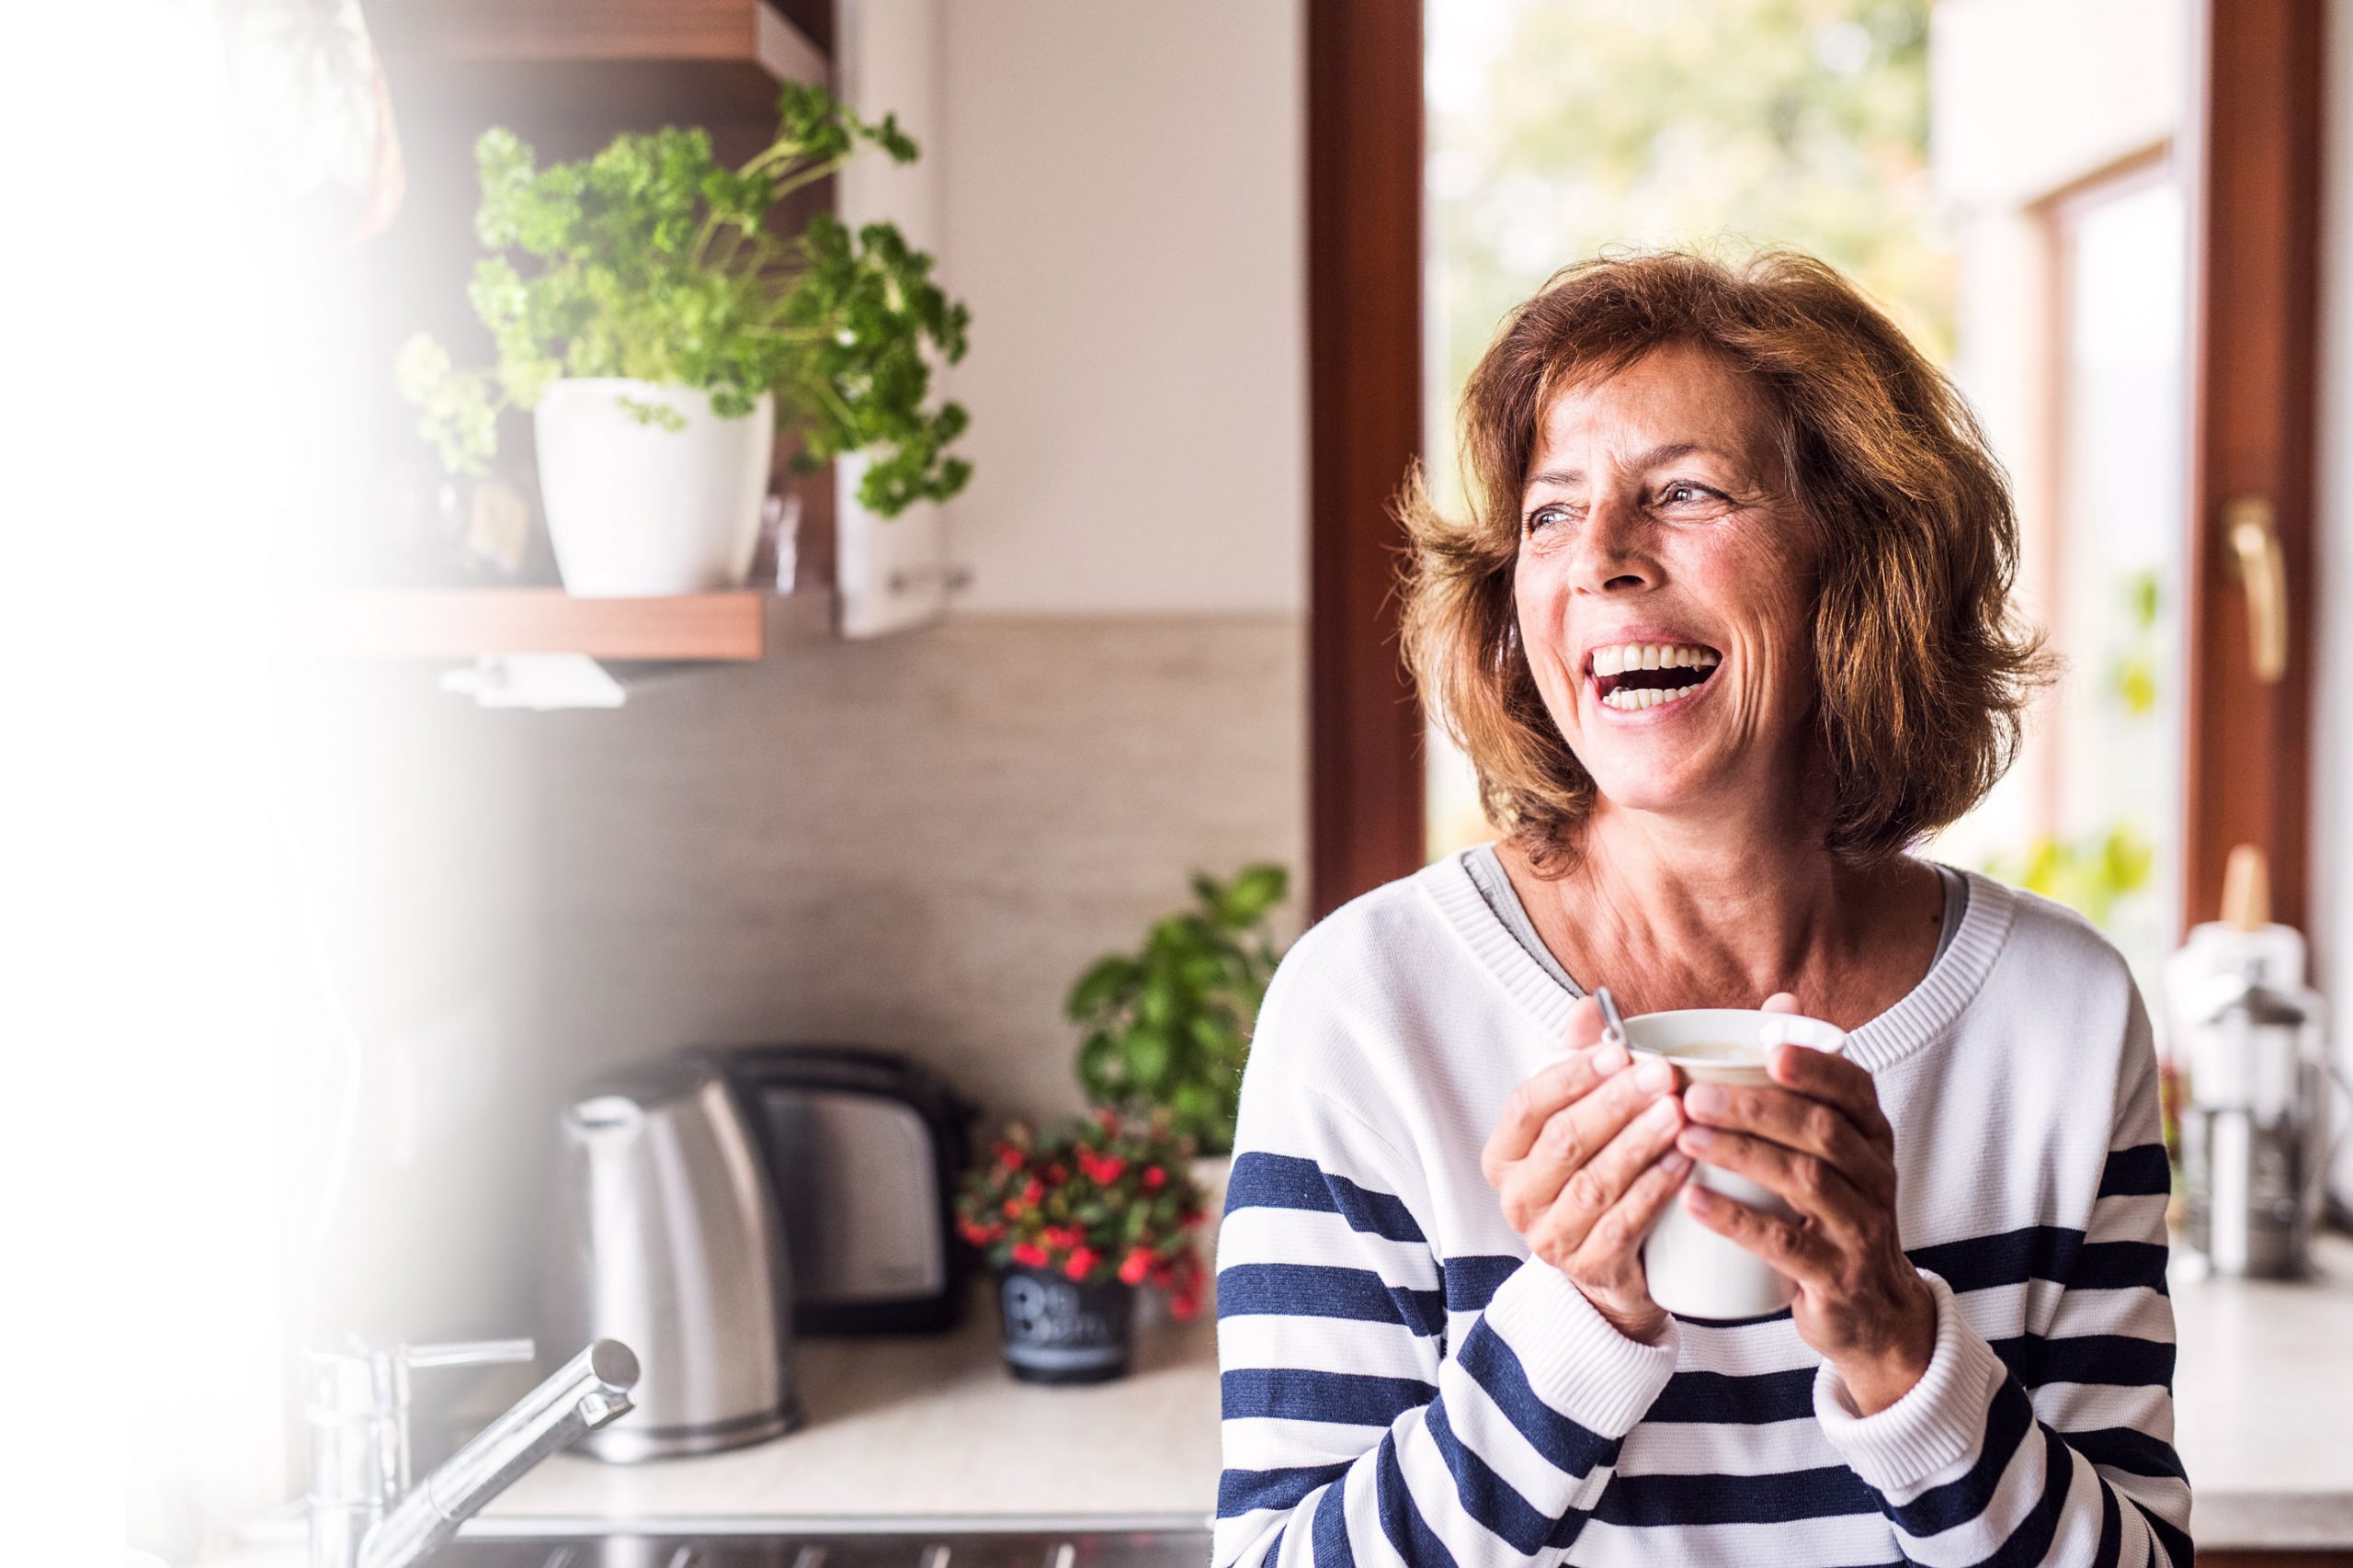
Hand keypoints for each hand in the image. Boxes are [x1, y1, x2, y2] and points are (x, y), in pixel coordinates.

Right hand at [1482, 996, 1691, 1343]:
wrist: (1609, 1271)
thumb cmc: (1592, 1176)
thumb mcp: (1577, 1120)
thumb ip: (1578, 1064)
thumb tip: (1587, 1005)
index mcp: (1503, 1155)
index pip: (1527, 1105)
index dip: (1573, 1075)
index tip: (1620, 1050)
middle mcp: (1517, 1197)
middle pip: (1563, 1142)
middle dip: (1615, 1104)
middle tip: (1663, 1074)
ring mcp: (1550, 1237)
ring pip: (1594, 1183)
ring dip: (1639, 1143)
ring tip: (1678, 1112)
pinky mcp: (1590, 1267)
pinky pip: (1623, 1223)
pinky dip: (1655, 1189)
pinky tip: (1684, 1162)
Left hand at [1674, 993, 1935, 1413]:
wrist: (1873, 1314)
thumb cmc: (1832, 1212)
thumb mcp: (1830, 1149)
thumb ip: (1801, 1082)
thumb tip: (1780, 997)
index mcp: (1870, 1136)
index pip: (1854, 1088)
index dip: (1816, 1066)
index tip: (1768, 1047)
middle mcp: (1874, 1176)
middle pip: (1822, 1130)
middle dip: (1757, 1107)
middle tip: (1693, 1094)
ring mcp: (1860, 1229)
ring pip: (1806, 1181)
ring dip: (1742, 1154)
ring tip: (1685, 1136)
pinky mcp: (1837, 1278)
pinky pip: (1788, 1245)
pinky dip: (1738, 1221)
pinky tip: (1695, 1200)